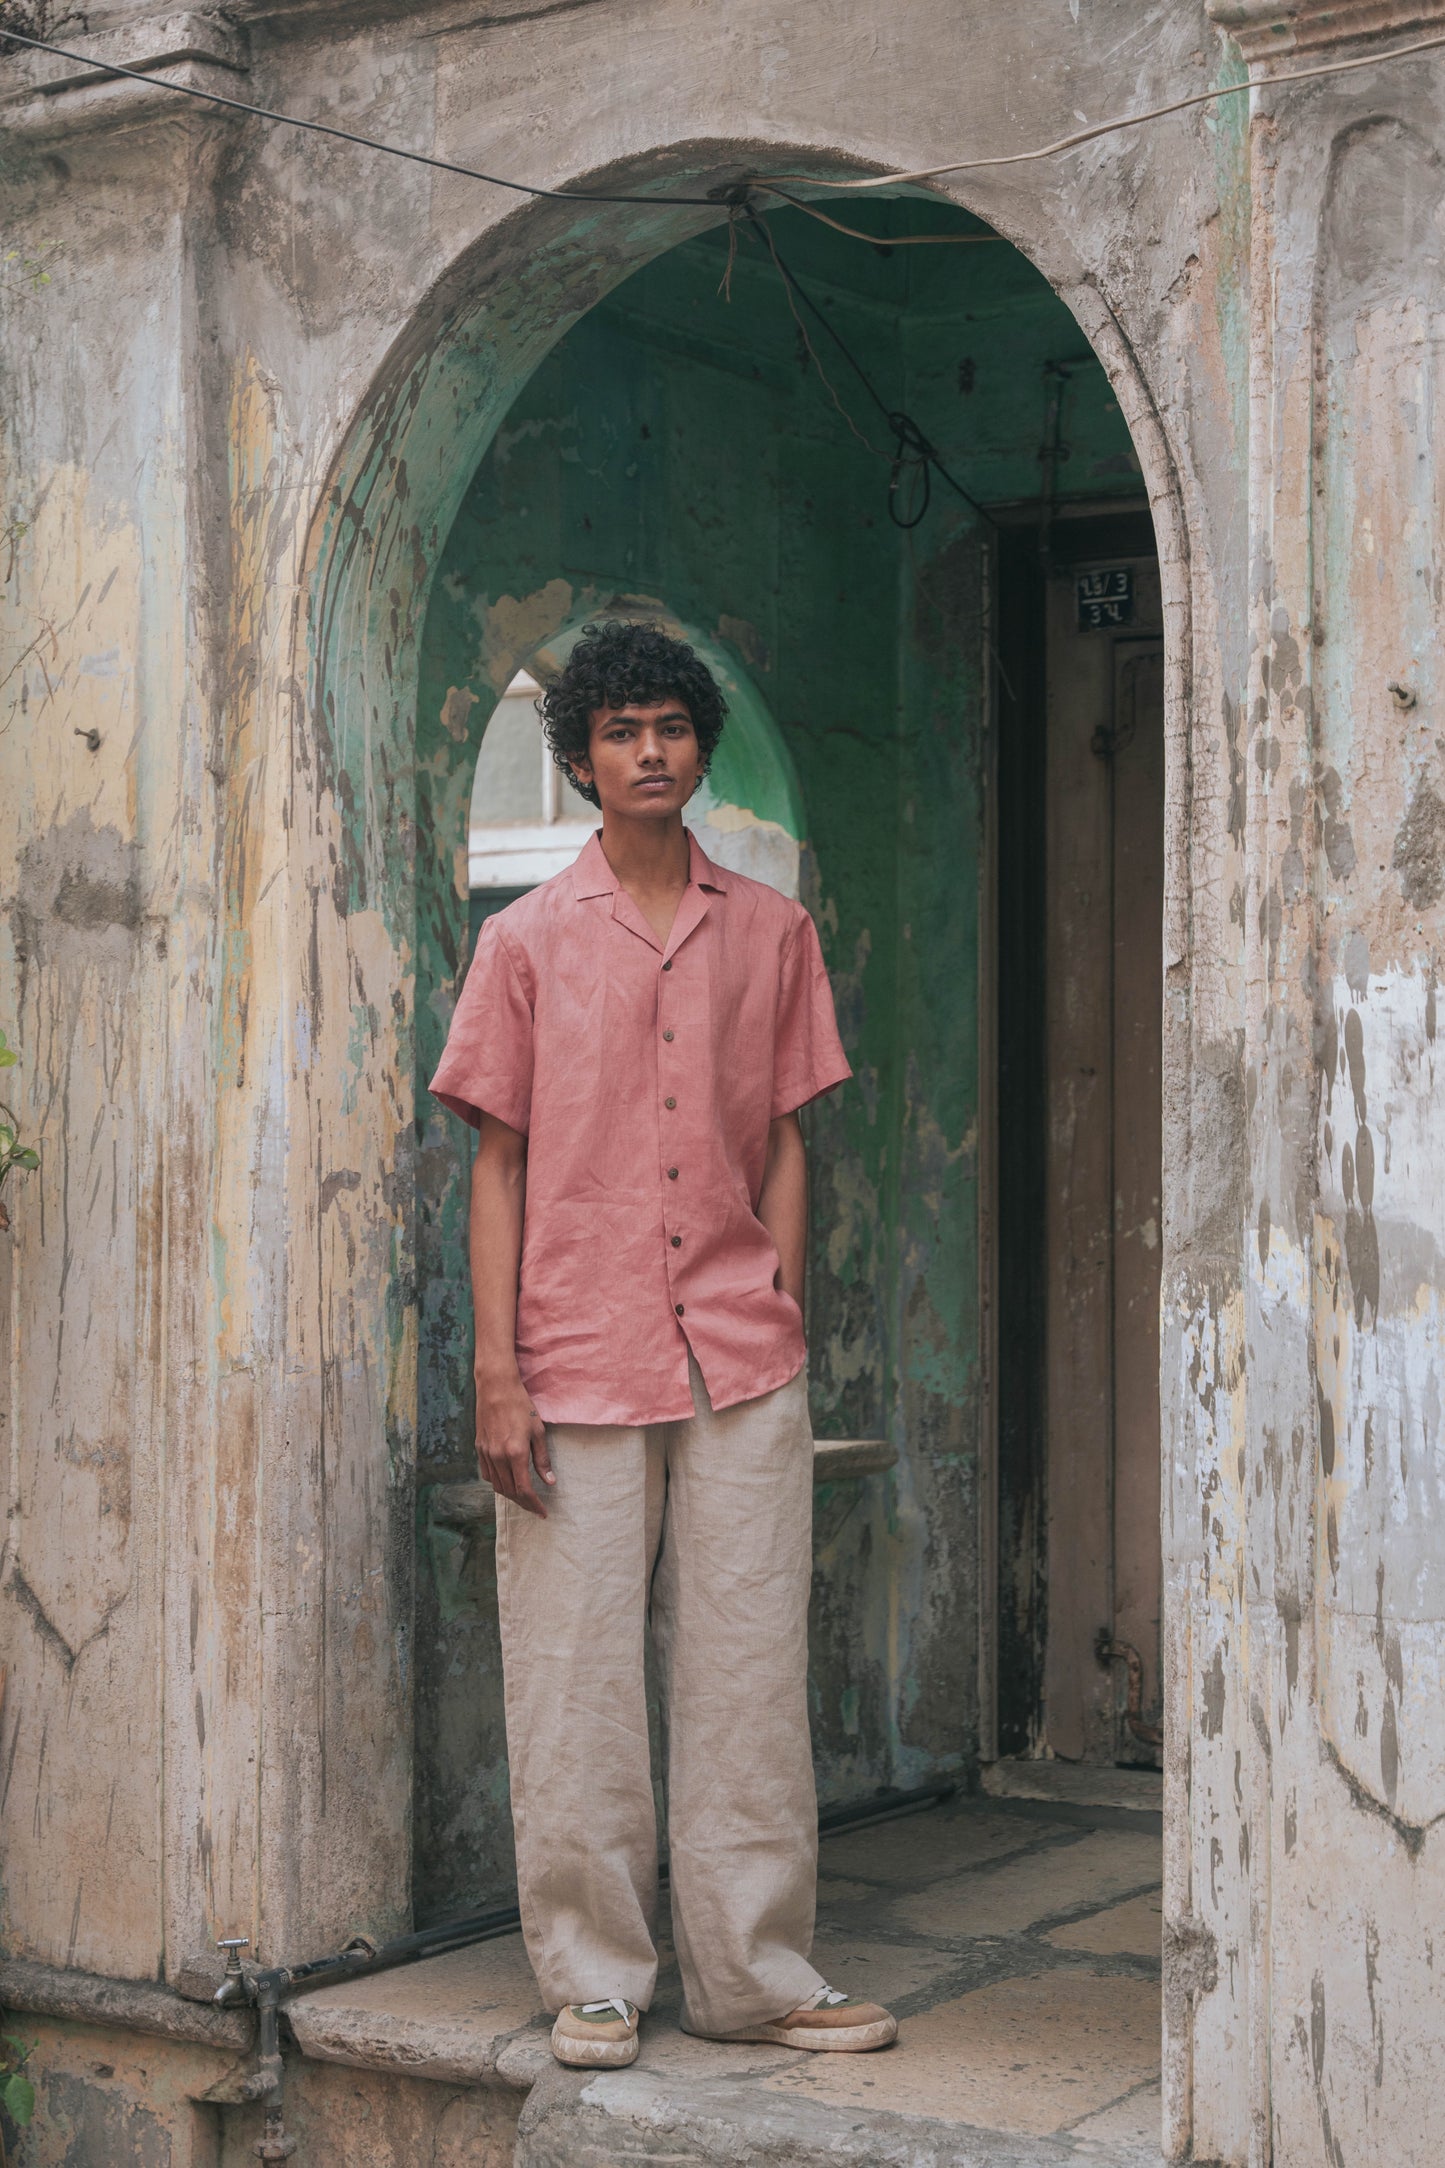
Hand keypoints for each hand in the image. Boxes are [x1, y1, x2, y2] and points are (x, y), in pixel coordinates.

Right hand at [475, 1370, 554, 1518]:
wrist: (496, 1388)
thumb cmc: (521, 1406)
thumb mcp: (538, 1431)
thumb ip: (542, 1459)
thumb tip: (550, 1482)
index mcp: (515, 1453)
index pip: (524, 1490)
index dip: (534, 1504)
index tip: (543, 1512)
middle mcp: (498, 1457)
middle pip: (510, 1492)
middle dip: (524, 1503)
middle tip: (536, 1508)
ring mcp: (486, 1453)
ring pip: (497, 1486)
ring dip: (510, 1495)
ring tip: (524, 1498)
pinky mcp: (479, 1448)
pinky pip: (487, 1474)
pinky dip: (498, 1483)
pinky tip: (507, 1481)